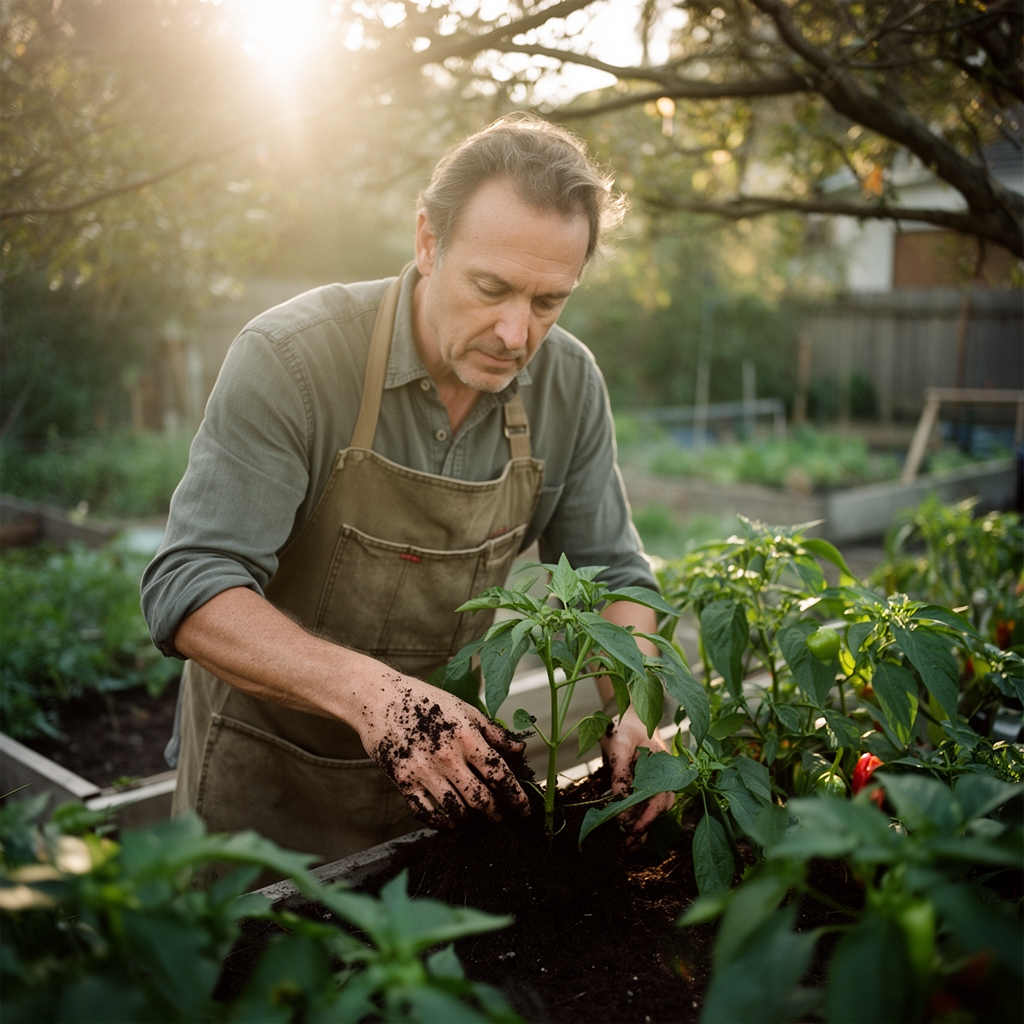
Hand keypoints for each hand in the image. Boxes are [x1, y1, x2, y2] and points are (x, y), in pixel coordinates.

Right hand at [358, 673, 529, 829]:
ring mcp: (423, 771)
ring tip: (477, 819)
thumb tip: (518, 749)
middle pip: (480, 798)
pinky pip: (426, 812)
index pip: (499, 774)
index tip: (524, 808)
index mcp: (466, 736)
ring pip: (456, 810)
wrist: (379, 698)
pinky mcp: (403, 780)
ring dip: (471, 820)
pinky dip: (441, 822)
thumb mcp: (463, 708)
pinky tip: (450, 821)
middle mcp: (447, 756)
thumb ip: (492, 732)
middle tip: (501, 817)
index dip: (516, 796)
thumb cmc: (423, 699)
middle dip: (496, 813)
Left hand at [600, 706, 674, 844]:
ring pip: (655, 808)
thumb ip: (620, 773)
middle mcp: (664, 774)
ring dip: (642, 825)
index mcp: (663, 765)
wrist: (625, 712)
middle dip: (645, 826)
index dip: (647, 816)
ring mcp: (656, 778)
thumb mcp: (619, 745)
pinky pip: (645, 802)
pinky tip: (625, 827)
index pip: (660, 798)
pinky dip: (637, 816)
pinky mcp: (646, 781)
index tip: (631, 828)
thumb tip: (620, 801)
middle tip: (628, 842)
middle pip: (661, 808)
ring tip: (627, 842)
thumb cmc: (623, 725)